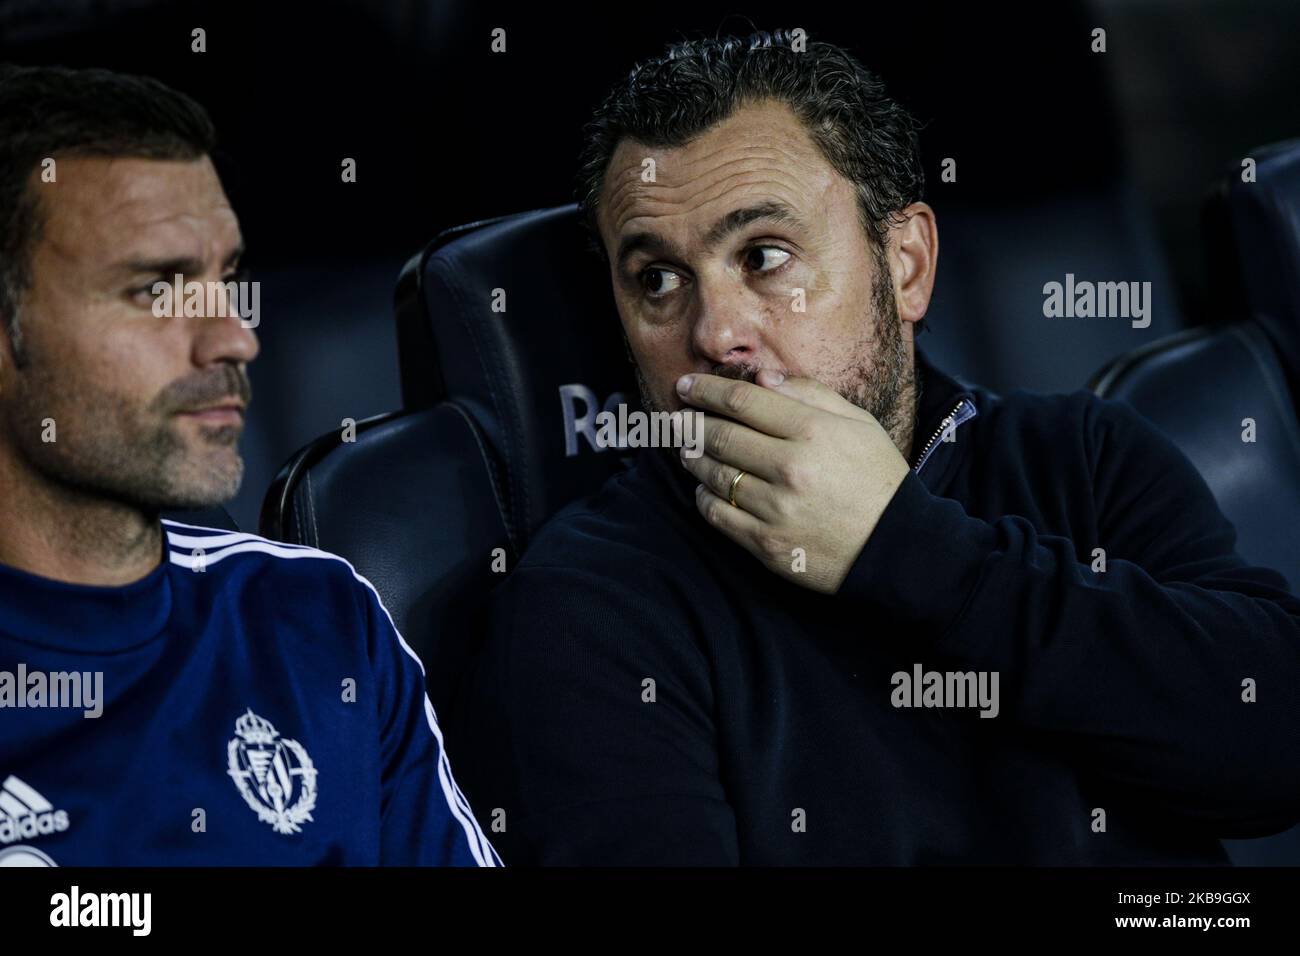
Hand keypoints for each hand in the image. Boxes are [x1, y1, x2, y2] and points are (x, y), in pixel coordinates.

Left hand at [676, 369, 910, 593]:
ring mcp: (776, 508)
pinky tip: (705, 487)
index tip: (687, 387)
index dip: (706, 391)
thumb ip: (810, 395)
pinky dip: (704, 497)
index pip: (741, 402)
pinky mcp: (767, 543)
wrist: (897, 548)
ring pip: (714, 474)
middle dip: (690, 422)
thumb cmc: (878, 479)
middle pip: (720, 435)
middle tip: (675, 416)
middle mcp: (791, 467)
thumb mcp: (858, 424)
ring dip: (692, 457)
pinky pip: (718, 514)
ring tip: (686, 448)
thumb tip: (762, 379)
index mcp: (813, 432)